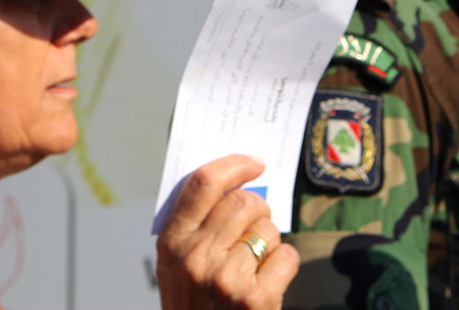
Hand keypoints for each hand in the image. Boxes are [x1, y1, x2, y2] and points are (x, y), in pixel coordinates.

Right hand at [156, 155, 299, 309]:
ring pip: (268, 229)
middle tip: (256, 226)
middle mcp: (195, 257)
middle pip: (244, 201)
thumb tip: (236, 184)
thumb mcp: (178, 266)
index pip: (204, 182)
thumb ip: (196, 227)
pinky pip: (286, 255)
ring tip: (255, 265)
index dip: (234, 165)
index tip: (254, 163)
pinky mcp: (255, 299)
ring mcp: (226, 278)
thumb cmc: (195, 306)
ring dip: (270, 242)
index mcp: (172, 242)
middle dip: (259, 209)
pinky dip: (284, 265)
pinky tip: (269, 282)